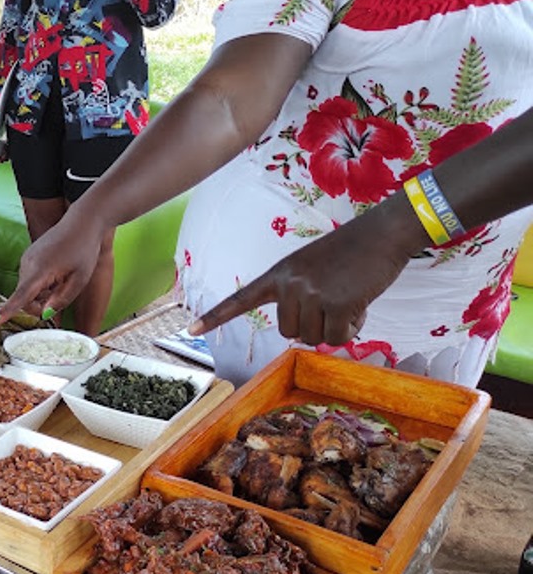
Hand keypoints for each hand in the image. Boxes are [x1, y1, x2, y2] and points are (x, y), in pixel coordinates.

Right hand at [0, 214, 102, 322]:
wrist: (80, 223)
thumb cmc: (83, 249)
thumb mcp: (79, 279)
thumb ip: (61, 299)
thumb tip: (45, 313)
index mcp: (41, 268)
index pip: (22, 295)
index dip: (9, 310)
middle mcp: (28, 263)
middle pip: (25, 298)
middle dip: (40, 304)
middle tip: (61, 295)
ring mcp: (26, 260)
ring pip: (27, 290)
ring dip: (42, 294)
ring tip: (61, 280)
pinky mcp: (27, 259)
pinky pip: (29, 281)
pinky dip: (40, 285)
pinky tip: (55, 274)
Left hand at [189, 201, 426, 344]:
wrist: (383, 234)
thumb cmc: (351, 253)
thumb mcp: (311, 267)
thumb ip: (298, 295)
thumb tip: (303, 337)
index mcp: (278, 274)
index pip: (241, 299)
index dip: (215, 317)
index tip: (190, 329)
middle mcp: (289, 284)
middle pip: (288, 333)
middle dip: (313, 327)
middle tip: (334, 302)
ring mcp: (311, 293)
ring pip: (313, 339)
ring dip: (335, 329)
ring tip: (348, 299)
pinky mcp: (337, 303)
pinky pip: (336, 338)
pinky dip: (351, 331)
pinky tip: (359, 307)